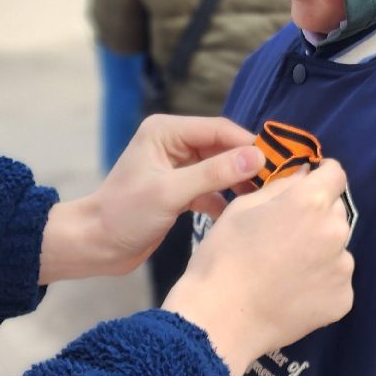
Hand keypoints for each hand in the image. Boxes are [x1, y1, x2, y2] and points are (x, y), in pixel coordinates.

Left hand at [39, 115, 260, 284]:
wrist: (95, 246)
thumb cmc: (125, 214)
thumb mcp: (171, 192)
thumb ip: (215, 173)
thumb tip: (258, 156)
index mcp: (166, 131)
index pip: (219, 130)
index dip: (248, 144)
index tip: (279, 162)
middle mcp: (173, 143)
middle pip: (222, 148)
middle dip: (247, 165)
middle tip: (277, 183)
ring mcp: (176, 167)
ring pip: (219, 169)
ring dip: (238, 183)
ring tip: (262, 199)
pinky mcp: (178, 191)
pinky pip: (210, 189)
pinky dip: (223, 201)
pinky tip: (237, 216)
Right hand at [163, 161, 355, 375]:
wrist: (220, 320)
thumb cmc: (224, 257)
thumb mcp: (242, 208)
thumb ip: (281, 186)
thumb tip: (304, 176)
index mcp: (311, 202)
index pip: (336, 174)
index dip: (321, 176)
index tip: (308, 185)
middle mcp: (336, 231)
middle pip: (335, 212)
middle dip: (317, 216)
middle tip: (286, 235)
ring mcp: (343, 269)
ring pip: (337, 248)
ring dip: (320, 251)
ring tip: (286, 270)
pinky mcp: (343, 300)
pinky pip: (335, 281)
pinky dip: (320, 283)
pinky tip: (292, 293)